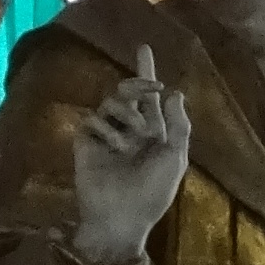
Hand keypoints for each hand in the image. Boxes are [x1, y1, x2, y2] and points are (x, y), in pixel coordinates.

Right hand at [71, 64, 189, 264]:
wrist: (121, 215)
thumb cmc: (153, 192)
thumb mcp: (175, 157)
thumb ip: (179, 125)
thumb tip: (176, 92)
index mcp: (154, 134)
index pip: (150, 98)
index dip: (147, 74)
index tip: (144, 48)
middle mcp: (130, 130)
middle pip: (129, 92)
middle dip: (138, 84)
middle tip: (148, 88)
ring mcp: (106, 135)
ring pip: (111, 102)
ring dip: (126, 115)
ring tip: (131, 140)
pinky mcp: (85, 142)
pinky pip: (92, 119)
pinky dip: (103, 128)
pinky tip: (111, 147)